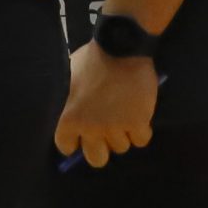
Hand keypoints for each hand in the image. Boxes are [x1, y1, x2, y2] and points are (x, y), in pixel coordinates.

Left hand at [54, 43, 157, 167]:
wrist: (121, 48)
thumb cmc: (92, 60)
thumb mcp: (68, 81)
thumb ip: (67, 102)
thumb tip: (68, 117)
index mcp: (68, 118)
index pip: (66, 147)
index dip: (74, 143)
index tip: (80, 138)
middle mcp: (90, 128)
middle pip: (96, 159)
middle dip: (101, 149)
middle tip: (105, 134)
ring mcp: (115, 127)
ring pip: (121, 147)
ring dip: (123, 135)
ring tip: (123, 117)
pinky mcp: (138, 122)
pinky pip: (141, 140)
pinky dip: (141, 131)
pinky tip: (139, 117)